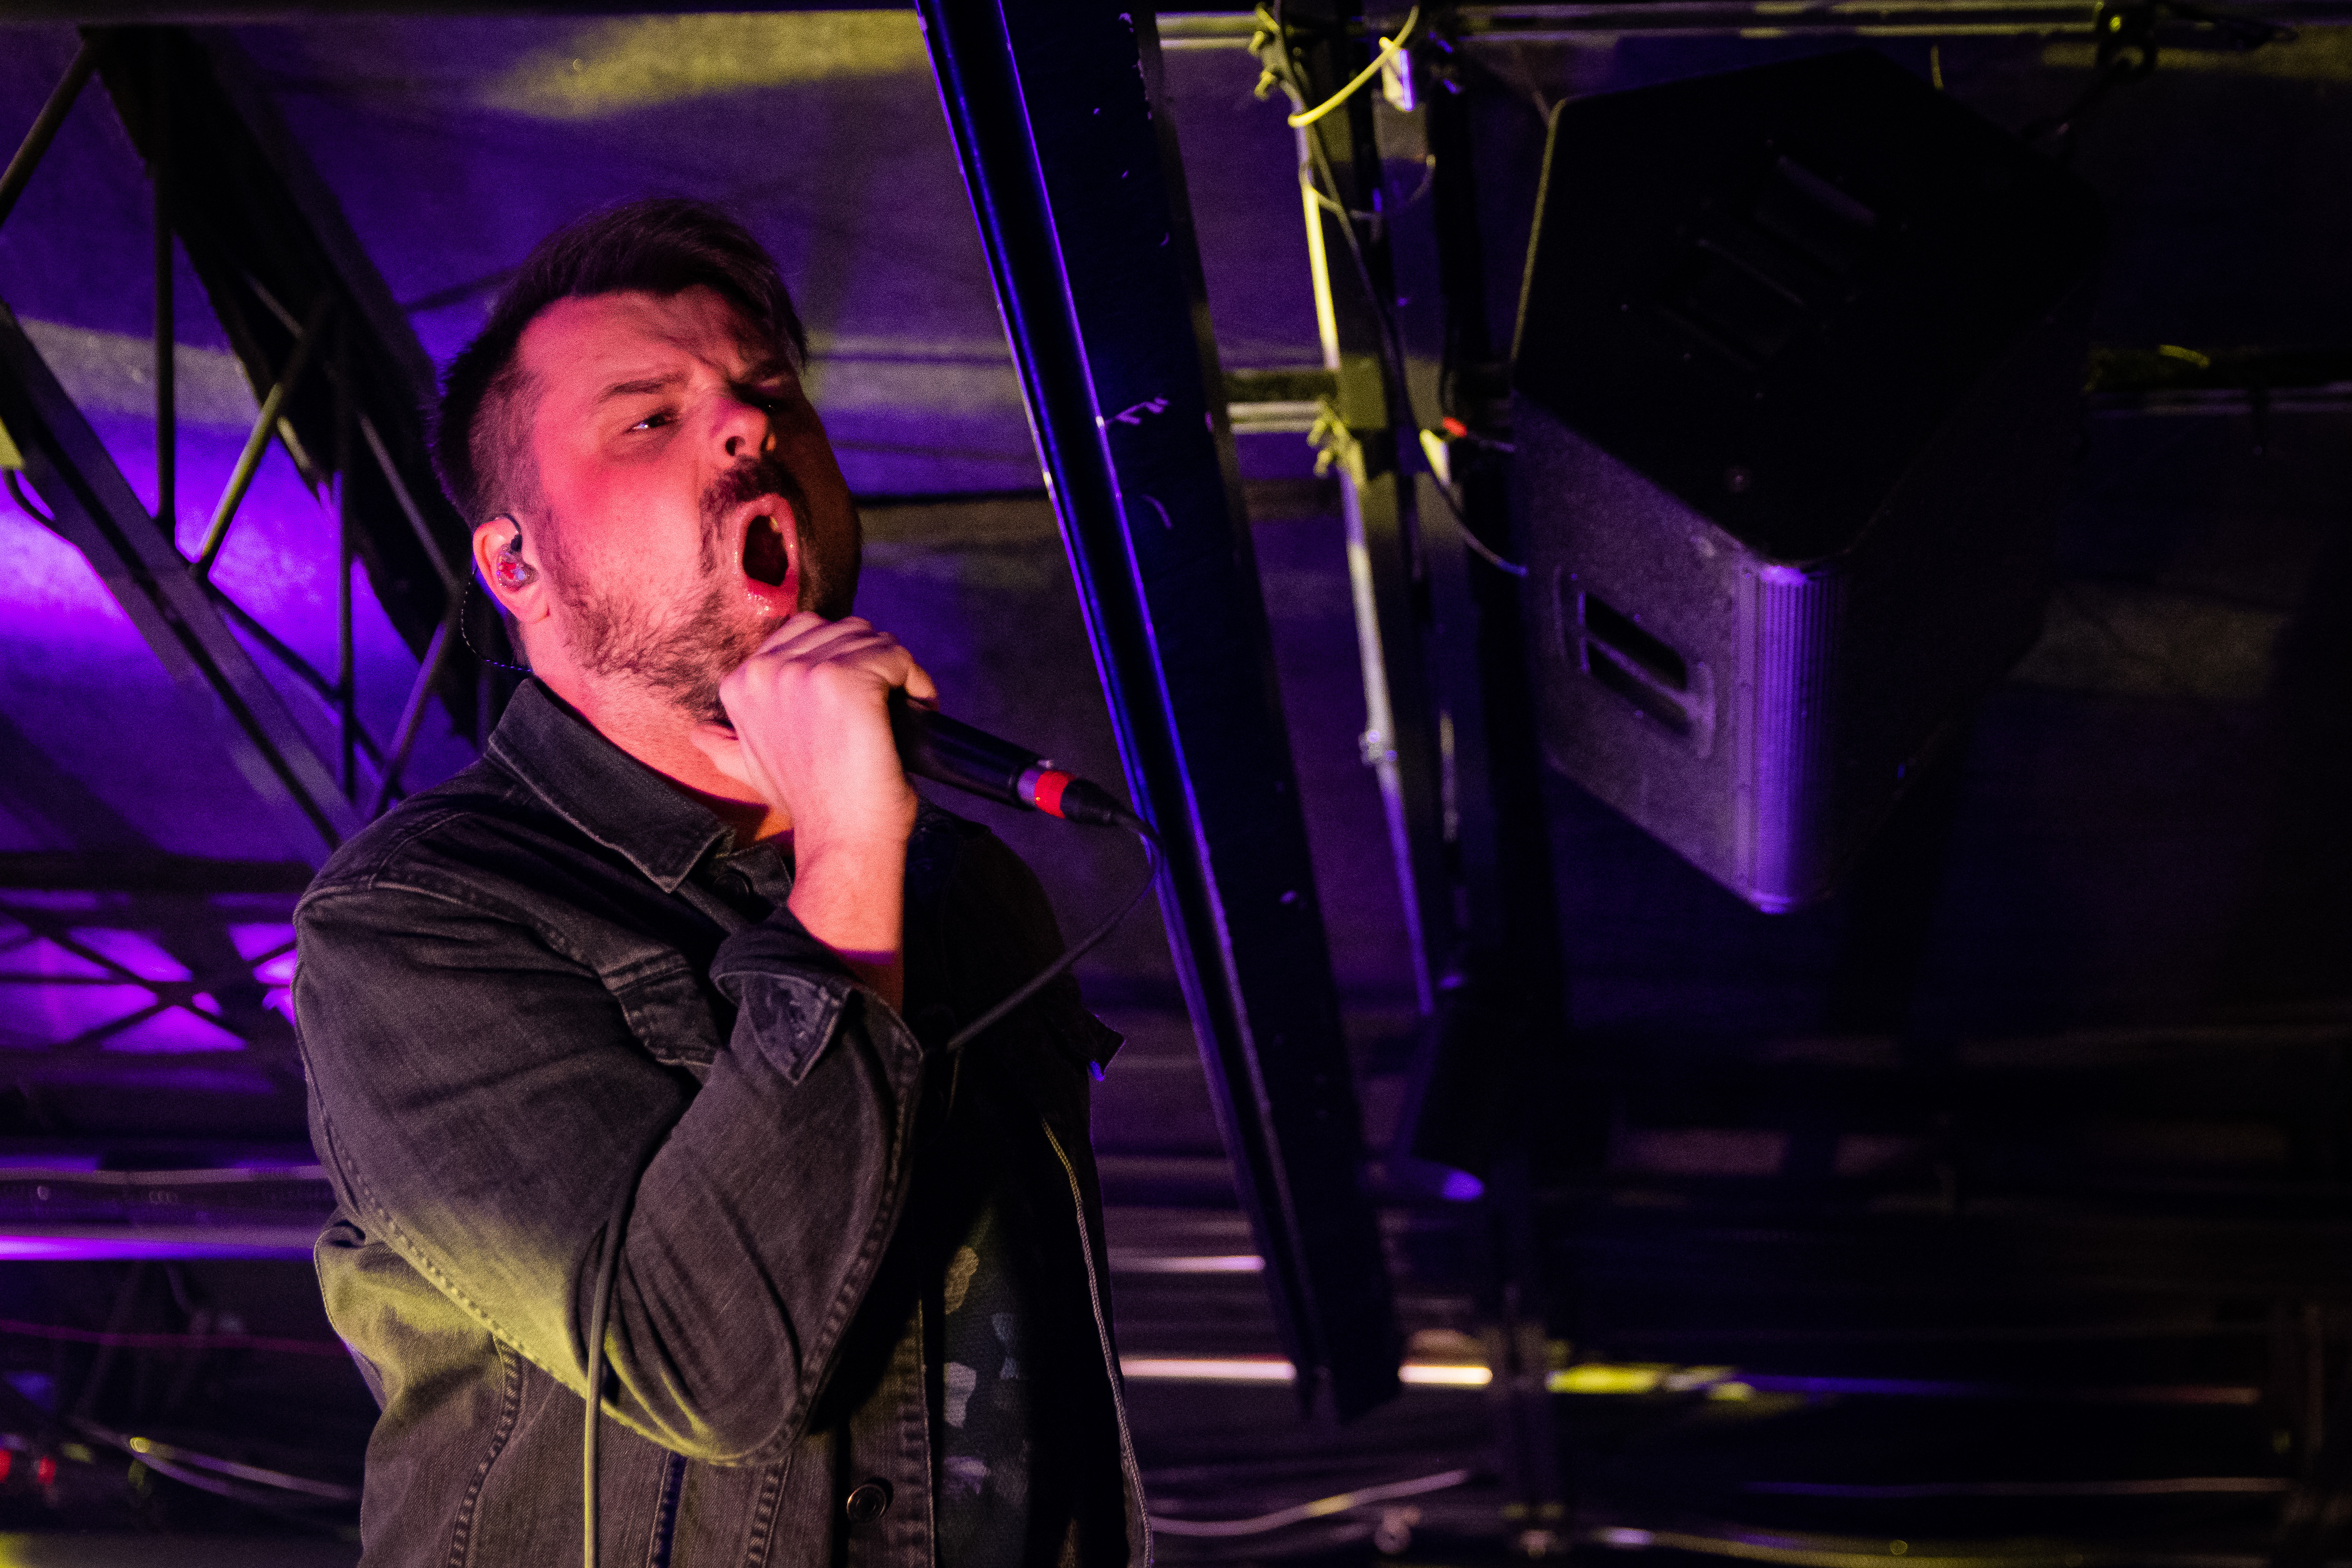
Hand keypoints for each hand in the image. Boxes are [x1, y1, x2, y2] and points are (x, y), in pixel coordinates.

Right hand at [690, 613, 935, 842]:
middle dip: (872, 663)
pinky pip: (898, 656)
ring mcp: (804, 673)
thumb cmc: (810, 806)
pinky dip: (917, 680)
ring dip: (898, 672)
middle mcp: (766, 671)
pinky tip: (918, 708)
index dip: (843, 662)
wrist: (840, 840)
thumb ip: (725, 745)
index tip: (858, 704)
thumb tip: (698, 733)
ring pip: (872, 640)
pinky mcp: (846, 680)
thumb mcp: (750, 771)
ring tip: (904, 709)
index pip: (806, 633)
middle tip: (887, 706)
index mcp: (741, 684)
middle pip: (842, 631)